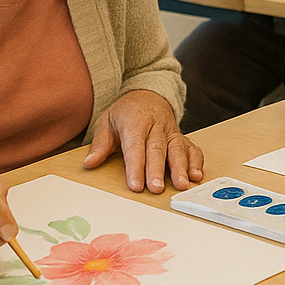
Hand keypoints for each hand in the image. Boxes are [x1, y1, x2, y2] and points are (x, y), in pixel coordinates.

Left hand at [83, 89, 203, 192]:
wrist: (148, 95)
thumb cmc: (126, 113)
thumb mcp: (107, 122)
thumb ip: (100, 144)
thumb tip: (89, 164)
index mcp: (135, 122)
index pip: (135, 147)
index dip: (136, 167)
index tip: (136, 185)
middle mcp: (156, 126)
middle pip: (157, 150)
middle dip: (157, 170)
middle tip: (156, 188)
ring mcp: (171, 131)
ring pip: (177, 149)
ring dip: (180, 168)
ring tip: (181, 185)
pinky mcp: (182, 137)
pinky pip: (192, 148)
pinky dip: (196, 161)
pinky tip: (196, 175)